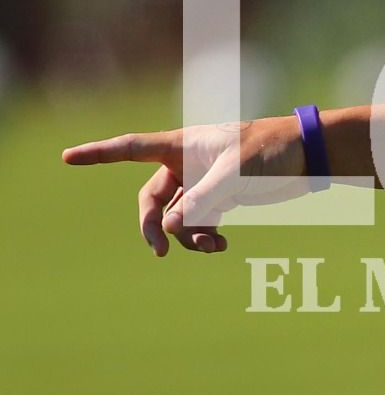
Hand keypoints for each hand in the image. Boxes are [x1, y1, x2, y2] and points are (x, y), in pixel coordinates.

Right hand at [62, 116, 306, 256]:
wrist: (308, 155)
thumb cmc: (270, 150)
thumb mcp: (233, 174)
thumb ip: (199, 201)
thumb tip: (170, 228)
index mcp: (182, 144)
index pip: (131, 149)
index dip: (99, 154)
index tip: (67, 157)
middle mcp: (186, 164)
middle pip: (151, 199)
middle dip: (153, 225)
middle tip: (160, 250)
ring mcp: (202, 183)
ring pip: (176, 218)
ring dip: (185, 236)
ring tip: (211, 248)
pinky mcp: (221, 199)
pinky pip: (198, 224)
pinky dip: (203, 238)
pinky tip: (220, 248)